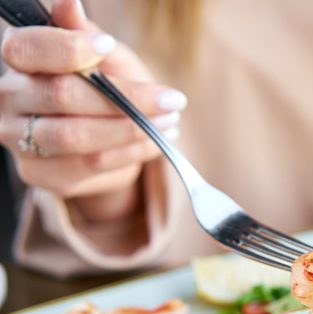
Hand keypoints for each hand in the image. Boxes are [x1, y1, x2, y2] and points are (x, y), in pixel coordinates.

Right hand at [0, 0, 185, 216]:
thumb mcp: (101, 53)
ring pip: (76, 136)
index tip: (108, 45)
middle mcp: (8, 98)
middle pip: (62, 96)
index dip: (68, 48)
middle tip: (171, 100)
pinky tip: (155, 143)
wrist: (101, 133)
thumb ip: (84, 32)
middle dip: (126, 98)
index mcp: (18, 58)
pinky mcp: (39, 172)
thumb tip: (68, 3)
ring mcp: (18, 139)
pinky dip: (130, 153)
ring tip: (169, 122)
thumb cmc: (99, 82)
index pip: (28, 49)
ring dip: (132, 129)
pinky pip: (90, 165)